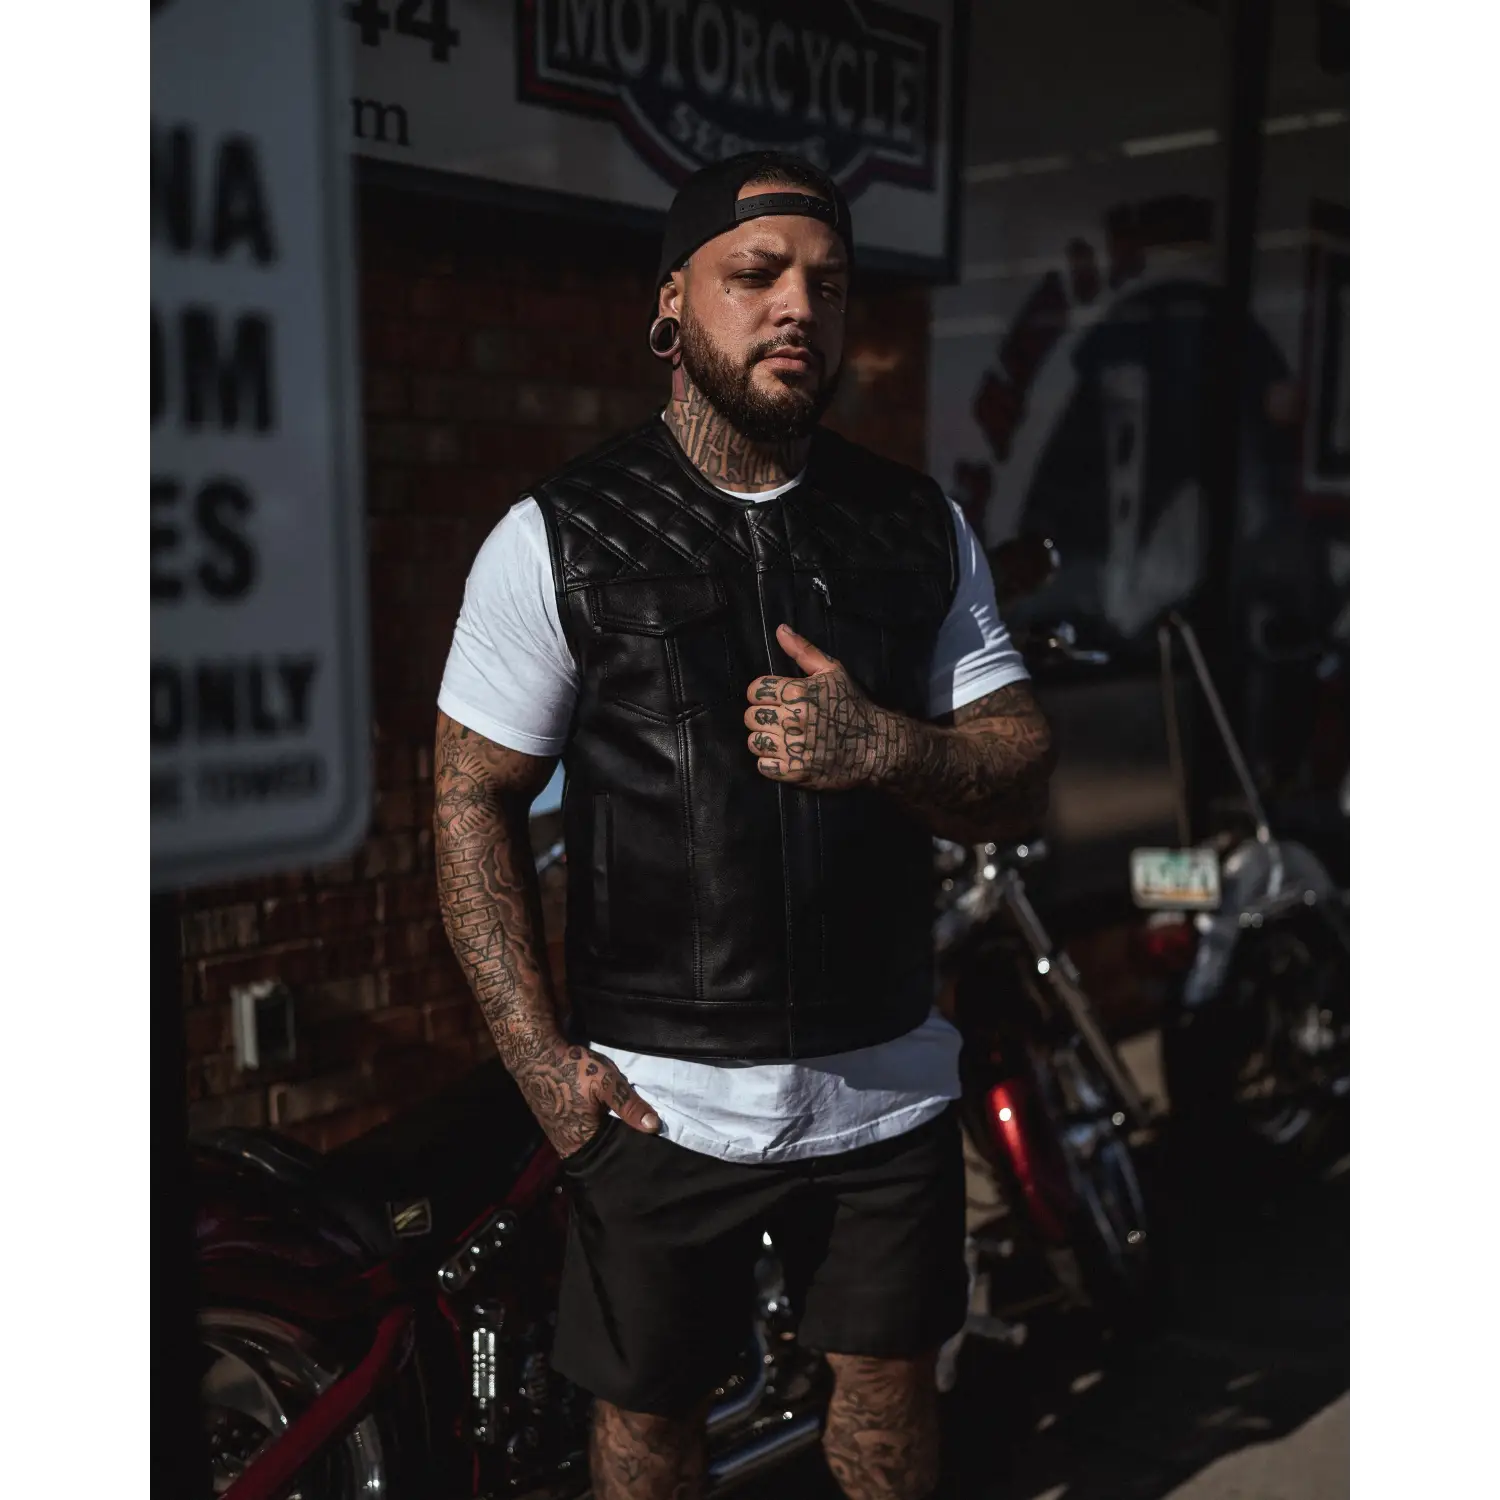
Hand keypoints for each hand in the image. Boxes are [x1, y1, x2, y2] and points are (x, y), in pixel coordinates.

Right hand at [512, 1039, 660, 1157]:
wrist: (534, 1053)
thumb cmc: (571, 1069)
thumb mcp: (606, 1083)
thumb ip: (629, 1106)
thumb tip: (654, 1126)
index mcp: (578, 1144)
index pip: (610, 1155)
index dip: (628, 1147)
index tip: (647, 1142)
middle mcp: (565, 1146)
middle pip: (599, 1148)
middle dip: (616, 1138)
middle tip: (638, 1128)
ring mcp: (556, 1134)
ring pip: (589, 1137)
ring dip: (603, 1128)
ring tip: (621, 1119)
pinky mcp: (552, 1122)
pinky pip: (578, 1128)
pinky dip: (590, 1122)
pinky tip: (598, 1111)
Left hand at [743, 623, 904, 789]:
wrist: (876, 746)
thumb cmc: (853, 706)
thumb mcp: (833, 671)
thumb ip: (803, 650)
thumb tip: (780, 630)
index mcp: (797, 692)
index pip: (755, 690)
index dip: (762, 694)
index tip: (774, 699)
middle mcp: (792, 718)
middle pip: (751, 716)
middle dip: (763, 716)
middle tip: (780, 720)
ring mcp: (793, 747)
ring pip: (755, 741)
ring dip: (765, 740)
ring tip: (782, 738)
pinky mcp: (795, 771)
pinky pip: (763, 765)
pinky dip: (771, 762)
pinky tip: (785, 755)